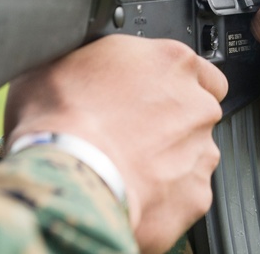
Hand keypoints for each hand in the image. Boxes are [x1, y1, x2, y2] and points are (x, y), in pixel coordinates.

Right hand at [4, 35, 227, 253]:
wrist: (65, 178)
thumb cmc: (58, 119)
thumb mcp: (62, 61)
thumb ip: (94, 59)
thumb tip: (80, 63)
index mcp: (171, 62)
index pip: (199, 70)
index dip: (175, 87)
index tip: (153, 99)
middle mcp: (197, 105)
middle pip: (197, 116)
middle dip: (171, 127)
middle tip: (129, 137)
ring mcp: (201, 152)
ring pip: (193, 157)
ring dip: (168, 164)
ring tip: (125, 171)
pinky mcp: (195, 196)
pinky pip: (183, 197)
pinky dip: (163, 200)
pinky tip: (131, 196)